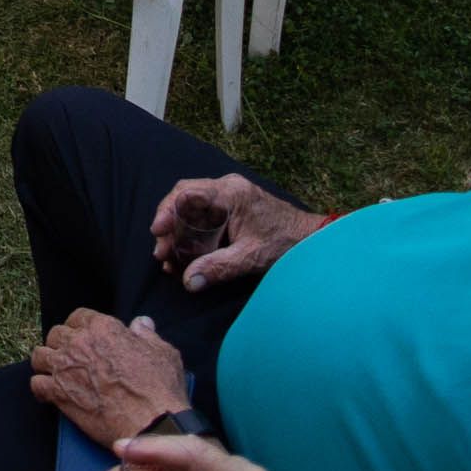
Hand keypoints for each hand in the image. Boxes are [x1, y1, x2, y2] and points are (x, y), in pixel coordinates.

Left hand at [27, 310, 191, 446]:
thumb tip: (140, 322)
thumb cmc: (161, 389)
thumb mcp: (164, 353)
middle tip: (70, 358)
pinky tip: (49, 394)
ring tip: (55, 373)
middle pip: (56, 334)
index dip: (80, 327)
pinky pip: (37, 384)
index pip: (79, 316)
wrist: (152, 424)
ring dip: (47, 363)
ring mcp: (66, 368)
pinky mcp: (59, 393)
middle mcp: (79, 343)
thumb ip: (147, 334)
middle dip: (62, 344)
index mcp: (103, 328)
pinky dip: (41, 389)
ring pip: (40, 356)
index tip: (83, 338)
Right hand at [150, 175, 326, 289]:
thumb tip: (189, 282)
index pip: (188, 193)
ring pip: (192, 207)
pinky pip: (204, 214)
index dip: (167, 211)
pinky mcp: (232, 207)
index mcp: (230, 193)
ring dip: (179, 230)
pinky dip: (192, 231)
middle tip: (161, 252)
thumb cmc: (284, 243)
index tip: (158, 232)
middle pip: (185, 198)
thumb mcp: (251, 257)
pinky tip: (187, 252)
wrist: (312, 239)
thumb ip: (218, 268)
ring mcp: (230, 195)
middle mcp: (227, 188)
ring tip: (170, 256)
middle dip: (170, 225)